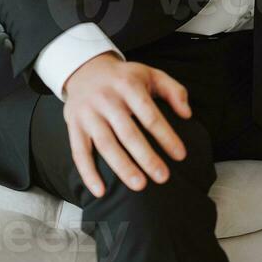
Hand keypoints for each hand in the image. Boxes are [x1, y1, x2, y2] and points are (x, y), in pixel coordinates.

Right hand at [63, 52, 191, 197]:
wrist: (86, 70)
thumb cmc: (125, 78)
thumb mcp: (151, 74)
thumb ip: (174, 90)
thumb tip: (188, 114)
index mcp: (128, 85)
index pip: (150, 115)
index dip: (166, 136)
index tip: (180, 155)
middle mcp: (107, 99)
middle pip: (128, 133)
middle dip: (147, 157)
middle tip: (163, 177)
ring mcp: (88, 113)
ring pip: (105, 145)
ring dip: (123, 167)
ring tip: (140, 186)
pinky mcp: (73, 125)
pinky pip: (79, 153)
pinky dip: (88, 173)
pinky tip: (100, 191)